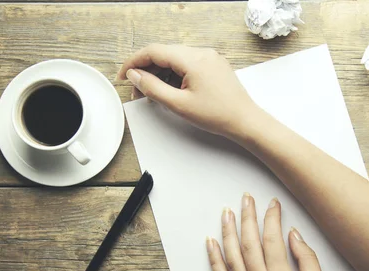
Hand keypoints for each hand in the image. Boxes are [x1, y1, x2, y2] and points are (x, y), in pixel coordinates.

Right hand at [118, 44, 260, 138]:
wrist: (245, 122)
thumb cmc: (218, 115)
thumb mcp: (178, 104)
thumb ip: (152, 87)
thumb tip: (135, 75)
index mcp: (193, 59)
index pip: (154, 51)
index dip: (133, 62)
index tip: (123, 76)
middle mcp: (202, 53)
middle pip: (164, 54)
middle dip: (146, 71)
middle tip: (136, 90)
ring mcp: (209, 58)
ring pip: (175, 59)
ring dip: (160, 74)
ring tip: (153, 95)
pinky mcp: (214, 66)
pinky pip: (188, 65)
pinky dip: (174, 75)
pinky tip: (170, 91)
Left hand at [205, 193, 328, 270]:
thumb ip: (307, 257)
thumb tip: (292, 234)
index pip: (272, 238)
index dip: (272, 217)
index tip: (273, 203)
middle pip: (249, 242)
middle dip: (247, 216)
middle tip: (246, 198)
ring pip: (231, 256)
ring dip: (227, 231)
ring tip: (227, 212)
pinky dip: (214, 258)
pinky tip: (211, 243)